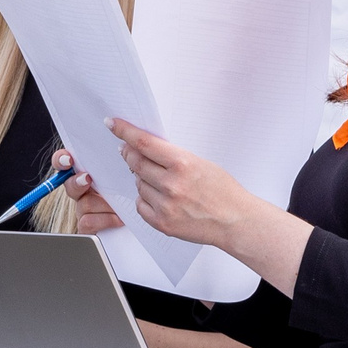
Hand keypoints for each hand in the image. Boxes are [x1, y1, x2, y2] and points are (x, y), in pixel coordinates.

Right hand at [53, 149, 126, 233]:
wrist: (139, 224)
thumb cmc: (131, 197)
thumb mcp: (125, 177)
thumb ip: (117, 162)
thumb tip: (121, 145)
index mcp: (88, 174)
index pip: (64, 163)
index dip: (61, 160)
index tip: (68, 159)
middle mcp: (82, 191)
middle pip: (69, 184)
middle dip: (76, 182)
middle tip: (87, 179)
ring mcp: (84, 209)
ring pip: (83, 203)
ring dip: (101, 204)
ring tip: (117, 206)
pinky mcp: (87, 227)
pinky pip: (87, 221)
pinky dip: (104, 219)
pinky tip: (118, 219)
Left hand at [103, 121, 264, 247]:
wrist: (236, 221)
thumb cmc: (222, 191)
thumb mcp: (200, 163)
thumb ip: (171, 156)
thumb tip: (144, 148)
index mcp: (182, 164)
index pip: (143, 143)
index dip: (124, 131)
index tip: (112, 124)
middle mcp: (171, 184)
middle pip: (135, 162)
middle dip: (129, 154)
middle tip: (127, 150)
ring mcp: (165, 205)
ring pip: (137, 184)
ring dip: (142, 179)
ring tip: (162, 181)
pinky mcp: (161, 222)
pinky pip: (140, 204)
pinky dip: (145, 198)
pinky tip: (160, 198)